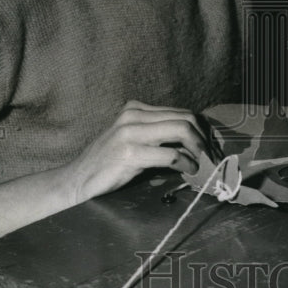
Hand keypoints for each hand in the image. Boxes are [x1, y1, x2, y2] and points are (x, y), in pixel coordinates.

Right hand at [66, 100, 205, 204]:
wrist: (76, 180)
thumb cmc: (108, 164)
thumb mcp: (133, 140)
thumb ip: (158, 135)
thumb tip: (195, 142)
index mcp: (136, 108)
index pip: (181, 112)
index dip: (201, 129)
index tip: (210, 146)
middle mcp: (133, 114)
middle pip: (185, 117)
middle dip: (204, 138)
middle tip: (211, 156)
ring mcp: (130, 132)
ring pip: (181, 129)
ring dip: (198, 148)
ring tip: (201, 163)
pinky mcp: (129, 153)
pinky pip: (170, 154)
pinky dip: (186, 163)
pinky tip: (188, 171)